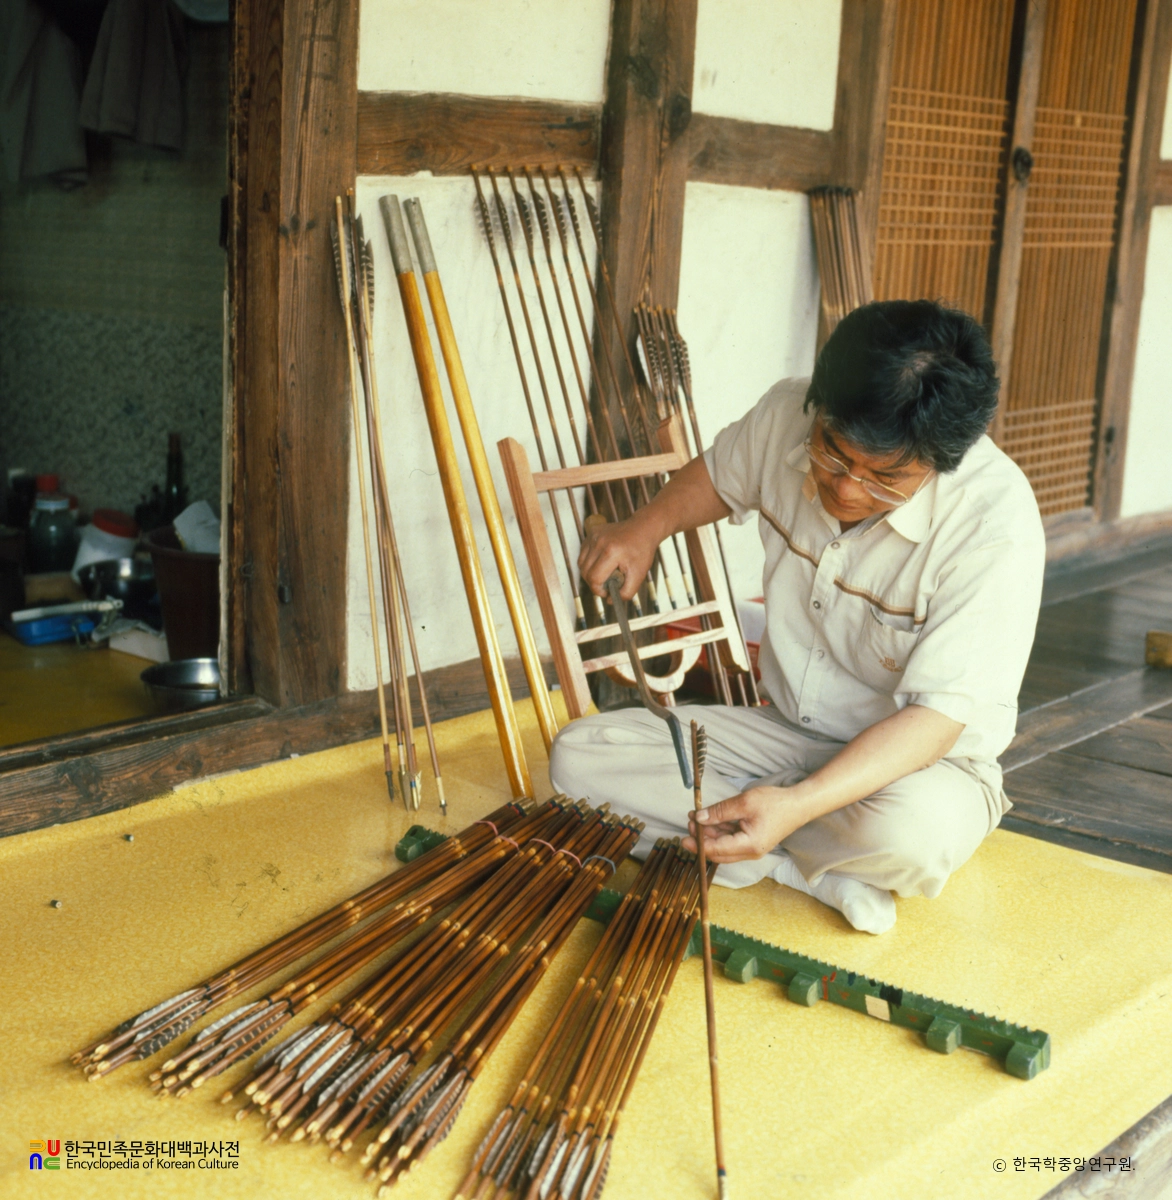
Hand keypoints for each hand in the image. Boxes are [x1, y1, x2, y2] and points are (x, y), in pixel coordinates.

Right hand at [578, 515, 657, 601]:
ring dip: (590, 573)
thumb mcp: (639, 575)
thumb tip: (609, 601)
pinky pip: (583, 554)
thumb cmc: (642, 551)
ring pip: (581, 564)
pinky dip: (589, 562)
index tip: (608, 591)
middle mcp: (599, 542)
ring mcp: (594, 536)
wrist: (643, 529)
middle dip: (594, 583)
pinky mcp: (591, 533)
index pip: (594, 578)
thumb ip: (626, 592)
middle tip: (608, 583)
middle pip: (585, 573)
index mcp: (611, 552)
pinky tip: (602, 562)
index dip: (599, 590)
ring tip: (605, 572)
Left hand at [683, 785, 809, 863]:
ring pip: (724, 846)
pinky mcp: (752, 841)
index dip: (698, 845)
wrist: (799, 804)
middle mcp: (750, 852)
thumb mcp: (744, 802)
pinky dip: (720, 831)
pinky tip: (711, 819)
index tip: (683, 837)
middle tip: (689, 823)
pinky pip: (731, 840)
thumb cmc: (775, 803)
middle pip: (718, 852)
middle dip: (702, 839)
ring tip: (697, 817)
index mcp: (749, 846)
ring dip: (710, 834)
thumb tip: (699, 818)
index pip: (716, 850)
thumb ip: (720, 811)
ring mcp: (752, 848)